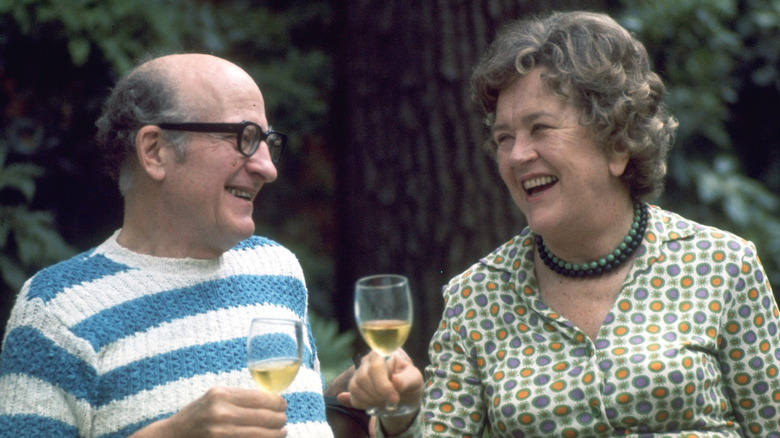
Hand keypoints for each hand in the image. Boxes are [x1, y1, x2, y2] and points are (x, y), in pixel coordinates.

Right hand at [130, 386, 287, 437]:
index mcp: (221, 395)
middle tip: (283, 420)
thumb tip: (272, 400)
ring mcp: (221, 432)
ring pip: (261, 434)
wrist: (172, 436)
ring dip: (276, 434)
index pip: (261, 398)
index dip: (277, 403)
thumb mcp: (214, 397)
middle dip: (279, 419)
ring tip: (281, 432)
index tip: (283, 405)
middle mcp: (221, 412)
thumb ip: (239, 397)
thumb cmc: (197, 415)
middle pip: (264, 417)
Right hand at [340, 350, 422, 435]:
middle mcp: (367, 360)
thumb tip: (396, 381)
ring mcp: (358, 372)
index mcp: (383, 353)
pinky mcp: (354, 386)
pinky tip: (376, 404)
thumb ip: (407, 380)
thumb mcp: (415, 380)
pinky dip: (365, 405)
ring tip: (385, 401)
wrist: (404, 394)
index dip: (383, 385)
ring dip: (371, 400)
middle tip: (392, 401)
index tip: (394, 398)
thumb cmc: (409, 382)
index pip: (376, 366)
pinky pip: (353, 397)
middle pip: (363, 378)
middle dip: (378, 394)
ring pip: (355, 387)